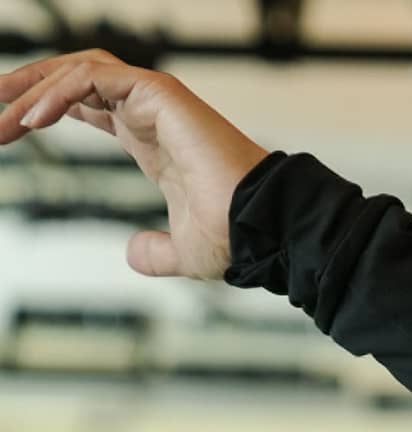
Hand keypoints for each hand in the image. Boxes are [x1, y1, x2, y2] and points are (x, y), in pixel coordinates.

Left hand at [0, 51, 267, 279]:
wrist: (262, 229)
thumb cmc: (235, 238)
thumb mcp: (182, 251)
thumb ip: (155, 251)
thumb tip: (132, 255)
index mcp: (151, 137)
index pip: (85, 103)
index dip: (43, 109)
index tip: (6, 129)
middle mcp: (150, 110)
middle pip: (72, 78)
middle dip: (27, 89)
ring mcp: (155, 97)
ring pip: (77, 71)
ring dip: (34, 90)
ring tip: (3, 118)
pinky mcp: (159, 92)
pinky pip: (94, 79)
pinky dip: (59, 93)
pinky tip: (34, 120)